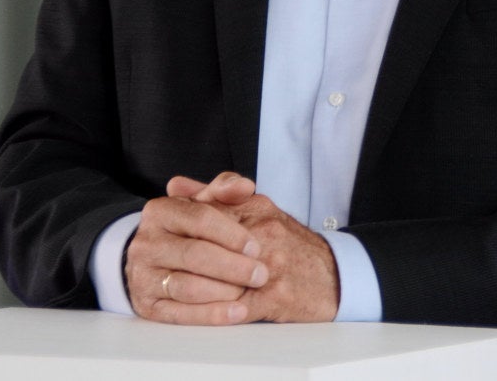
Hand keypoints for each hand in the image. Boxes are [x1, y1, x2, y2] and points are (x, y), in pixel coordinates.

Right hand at [125, 173, 267, 323]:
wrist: (156, 260)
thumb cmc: (190, 230)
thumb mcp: (205, 204)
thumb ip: (226, 189)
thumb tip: (245, 187)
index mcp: (160, 211)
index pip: (200, 218)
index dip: (231, 233)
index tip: (256, 247)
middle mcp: (146, 242)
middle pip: (194, 254)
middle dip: (232, 266)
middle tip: (261, 274)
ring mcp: (142, 275)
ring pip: (187, 286)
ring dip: (224, 292)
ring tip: (249, 293)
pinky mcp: (147, 306)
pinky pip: (181, 314)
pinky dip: (212, 315)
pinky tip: (237, 313)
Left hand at [170, 173, 339, 322]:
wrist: (334, 274)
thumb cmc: (290, 242)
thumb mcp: (258, 207)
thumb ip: (217, 193)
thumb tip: (176, 185)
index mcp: (256, 209)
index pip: (205, 212)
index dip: (181, 227)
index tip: (164, 235)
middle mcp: (262, 235)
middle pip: (206, 245)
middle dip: (181, 258)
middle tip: (163, 264)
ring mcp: (268, 268)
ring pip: (216, 279)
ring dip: (191, 286)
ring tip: (174, 287)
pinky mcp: (274, 298)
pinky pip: (235, 307)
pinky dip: (213, 311)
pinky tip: (198, 310)